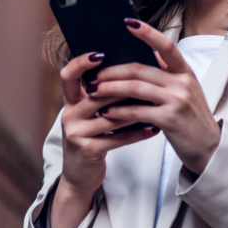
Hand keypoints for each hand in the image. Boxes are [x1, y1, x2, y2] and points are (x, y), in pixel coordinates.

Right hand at [52, 51, 160, 227]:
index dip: (81, 62)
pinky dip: (138, 133)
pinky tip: (154, 129)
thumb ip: (104, 94)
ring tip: (158, 103)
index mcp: (71, 101)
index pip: (69, 74)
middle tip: (148, 78)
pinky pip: (117, 137)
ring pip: (111, 115)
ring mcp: (76, 133)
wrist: (81, 175)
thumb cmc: (93, 138)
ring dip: (136, 109)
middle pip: (97, 93)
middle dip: (123, 86)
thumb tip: (132, 67)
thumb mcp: (92, 115)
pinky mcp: (88, 150)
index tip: (101, 52)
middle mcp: (70, 114)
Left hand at [89, 19, 221, 174]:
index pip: (166, 45)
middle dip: (113, 71)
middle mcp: (182, 82)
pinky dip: (119, 111)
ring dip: (110, 89)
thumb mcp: (184, 92)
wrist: (209, 148)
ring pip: (135, 88)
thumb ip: (166, 76)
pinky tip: (107, 112)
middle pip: (140, 69)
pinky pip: (137, 110)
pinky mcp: (169, 118)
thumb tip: (137, 63)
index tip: (128, 22)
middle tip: (95, 75)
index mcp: (185, 72)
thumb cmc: (191, 119)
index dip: (147, 33)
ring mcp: (177, 100)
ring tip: (94, 91)